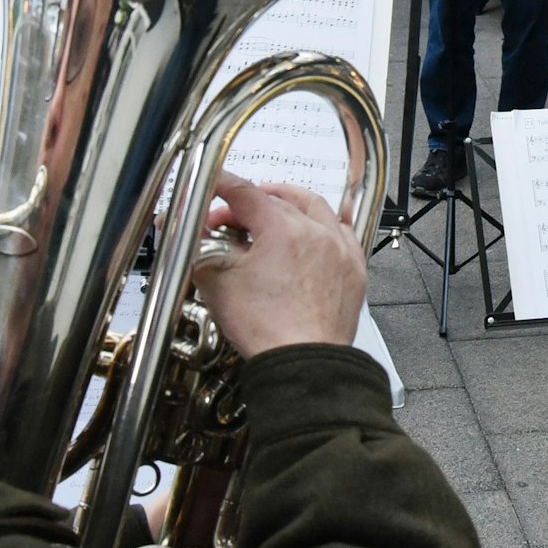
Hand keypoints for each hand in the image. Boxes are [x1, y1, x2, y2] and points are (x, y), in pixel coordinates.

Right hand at [192, 171, 365, 357]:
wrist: (303, 361)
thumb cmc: (267, 329)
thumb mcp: (218, 284)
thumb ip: (203, 250)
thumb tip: (193, 235)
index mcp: (283, 230)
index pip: (247, 194)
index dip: (224, 187)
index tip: (214, 186)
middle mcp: (317, 233)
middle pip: (281, 200)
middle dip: (252, 203)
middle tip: (231, 217)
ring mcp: (340, 250)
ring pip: (316, 209)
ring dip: (291, 206)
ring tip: (272, 214)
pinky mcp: (354, 269)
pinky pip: (343, 233)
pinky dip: (325, 226)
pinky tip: (316, 232)